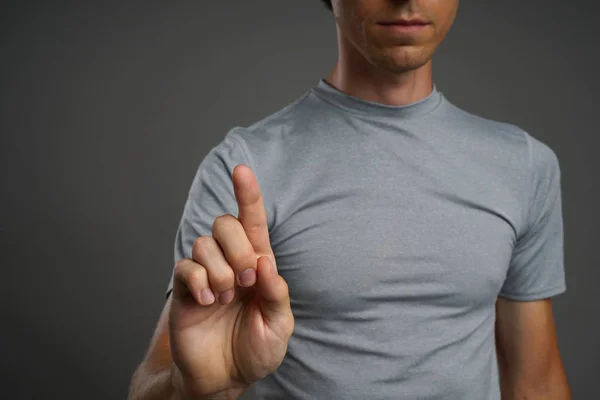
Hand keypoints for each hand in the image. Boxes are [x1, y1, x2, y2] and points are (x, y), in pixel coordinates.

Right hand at [168, 164, 293, 398]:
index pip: (252, 222)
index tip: (242, 169)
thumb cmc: (254, 350)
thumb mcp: (278, 327)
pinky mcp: (185, 289)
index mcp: (258, 265)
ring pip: (204, 243)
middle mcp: (230, 262)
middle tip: (246, 281)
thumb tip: (266, 263)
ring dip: (219, 270)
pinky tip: (207, 301)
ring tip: (224, 298)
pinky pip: (186, 267)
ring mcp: (206, 274)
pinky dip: (199, 280)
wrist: (223, 378)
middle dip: (238, 248)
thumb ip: (277, 295)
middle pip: (225, 224)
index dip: (247, 195)